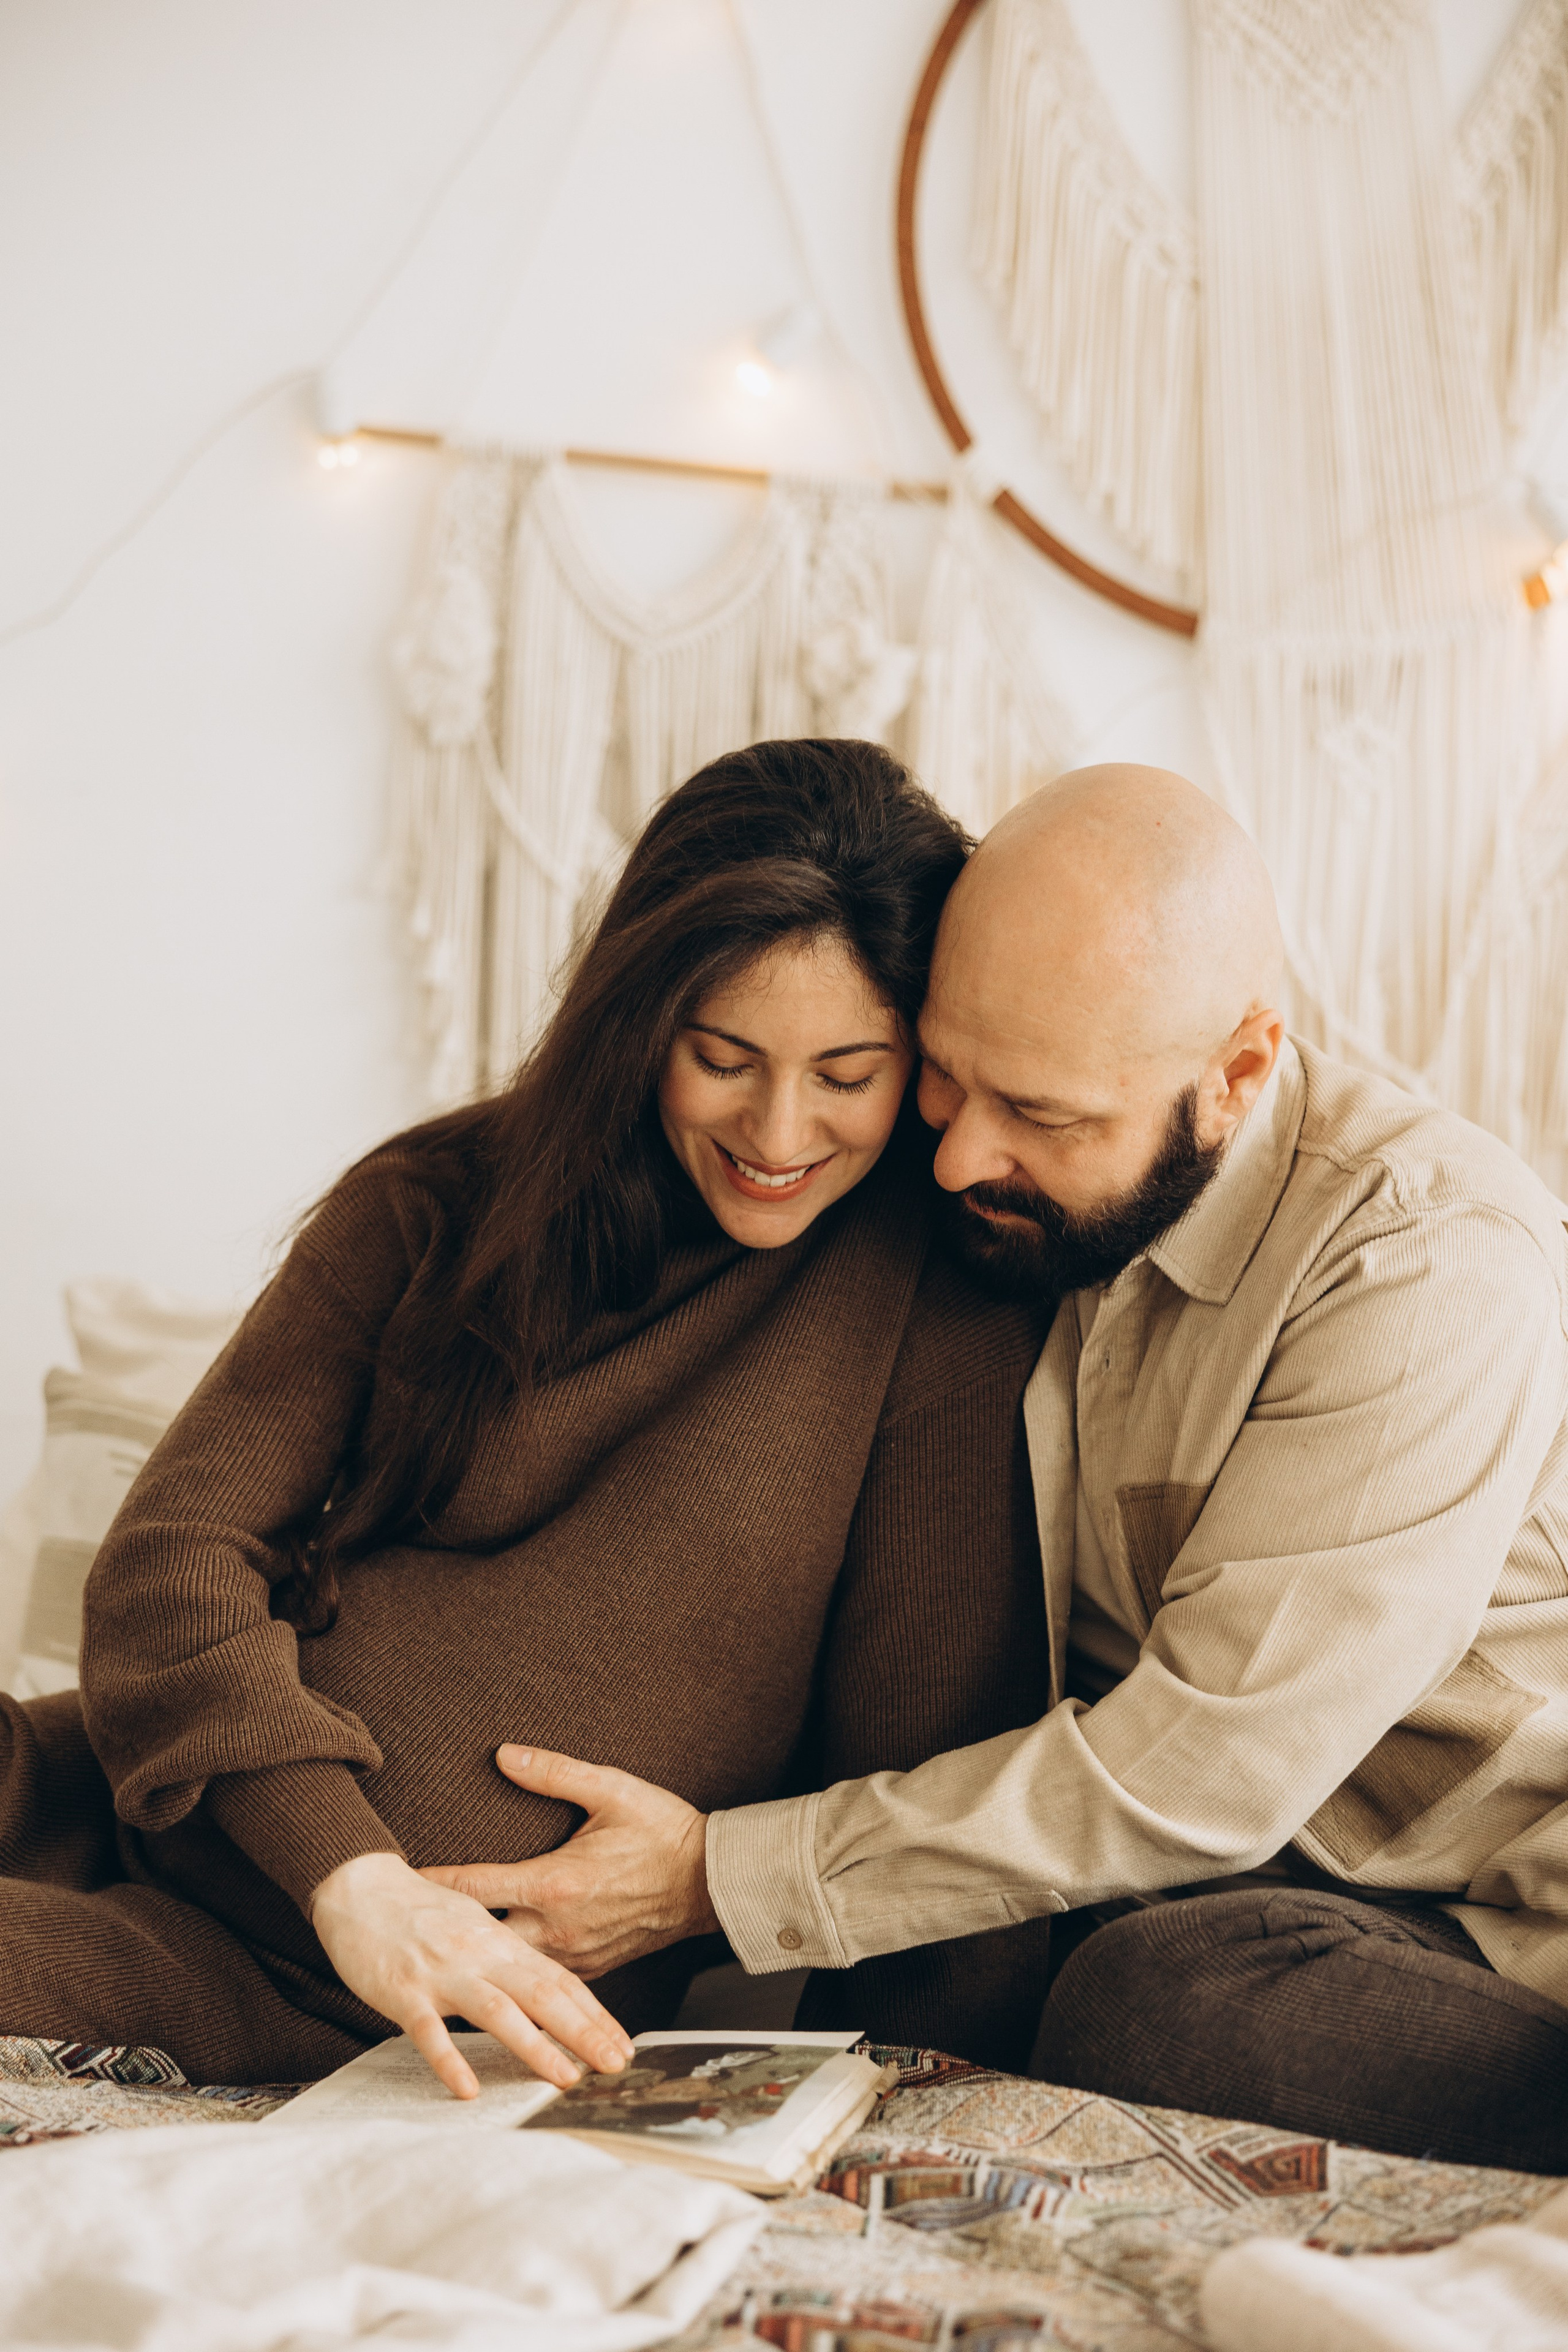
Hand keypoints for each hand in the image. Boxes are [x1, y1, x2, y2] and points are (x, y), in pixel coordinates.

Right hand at [309, 1849, 635, 2098]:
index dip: (594, 2014)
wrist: (361, 1885)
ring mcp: (443, 1973)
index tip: (622, 2044)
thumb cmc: (420, 1911)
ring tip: (564, 2079)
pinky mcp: (404, 1990)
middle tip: (615, 2065)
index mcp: (500, 1942)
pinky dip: (450, 2060)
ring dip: (534, 2047)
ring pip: (498, 2012)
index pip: (558, 1980)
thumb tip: (546, 1992)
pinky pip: (430, 2031)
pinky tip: (468, 2089)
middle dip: (583, 2032)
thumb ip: (508, 1959)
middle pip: (543, 1994)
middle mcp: (481, 1955)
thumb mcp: (476, 1925)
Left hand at [420, 1747, 720, 1979]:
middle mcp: (558, 1928)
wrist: (711, 1881)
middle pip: (481, 1940)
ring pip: (508, 1969)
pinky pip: (540, 1978)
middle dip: (446, 1934)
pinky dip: (514, 1974)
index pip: (477, 1886)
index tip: (400, 1882)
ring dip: (478, 1959)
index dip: (435, 1884)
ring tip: (440, 1954)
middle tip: (407, 1928)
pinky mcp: (592, 1969)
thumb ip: (552, 1773)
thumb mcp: (610, 1789)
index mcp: (556, 1883)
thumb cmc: (663, 1832)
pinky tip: (496, 1970)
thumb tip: (504, 1755)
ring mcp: (575, 1954)